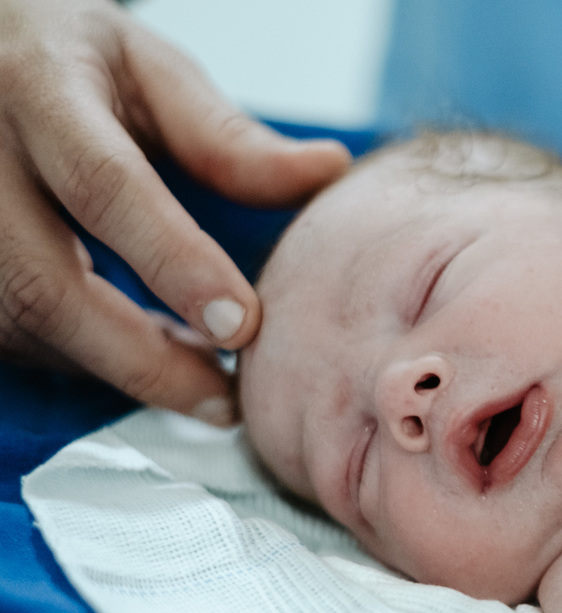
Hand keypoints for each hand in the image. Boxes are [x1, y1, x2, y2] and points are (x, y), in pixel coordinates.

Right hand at [0, 0, 350, 422]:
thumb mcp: (147, 69)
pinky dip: (87, 357)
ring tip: (202, 382)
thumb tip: (328, 172)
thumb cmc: (68, 61)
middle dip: (142, 359)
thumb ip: (226, 135)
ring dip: (118, 365)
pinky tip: (148, 357)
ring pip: (26, 324)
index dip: (175, 262)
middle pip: (46, 286)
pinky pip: (13, 333)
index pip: (107, 186)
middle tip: (225, 401)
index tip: (242, 326)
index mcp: (39, 91)